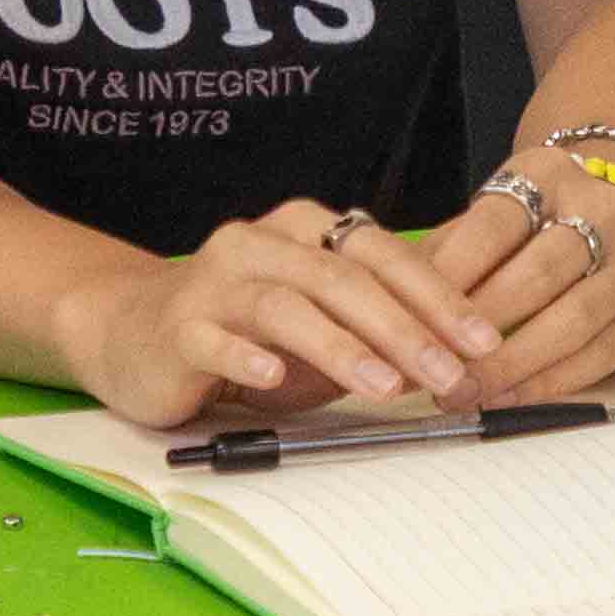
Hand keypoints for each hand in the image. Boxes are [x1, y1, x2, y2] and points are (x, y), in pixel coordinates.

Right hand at [49, 206, 501, 433]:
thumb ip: (378, 331)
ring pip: (285, 305)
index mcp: (304, 231)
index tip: (484, 340)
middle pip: (341, 277)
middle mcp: (260, 243)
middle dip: (405, 327)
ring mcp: (214, 283)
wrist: (130, 332)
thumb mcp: (320, 327)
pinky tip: (274, 380)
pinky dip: (247, 357)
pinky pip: (214, 339)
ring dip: (340, 345)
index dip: (437, 296)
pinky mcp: (177, 329)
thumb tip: (462, 359)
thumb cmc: (244, 332)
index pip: (382, 254)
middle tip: (450, 373)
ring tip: (385, 385)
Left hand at [425, 165, 614, 408]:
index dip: (450, 278)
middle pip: (538, 275)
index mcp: (549, 174)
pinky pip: (598, 358)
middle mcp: (605, 209)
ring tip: (462, 392)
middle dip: (479, 329)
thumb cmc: (529, 227)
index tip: (408, 320)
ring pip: (572, 322)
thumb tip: (388, 310)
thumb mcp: (489, 218)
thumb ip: (444, 256)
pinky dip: (546, 383)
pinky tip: (504, 397)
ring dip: (511, 366)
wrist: (609, 220)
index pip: (493, 226)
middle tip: (433, 369)